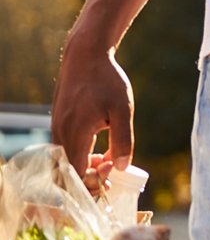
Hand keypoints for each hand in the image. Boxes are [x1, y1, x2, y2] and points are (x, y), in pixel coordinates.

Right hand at [51, 34, 134, 176]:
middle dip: (89, 179)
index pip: (76, 175)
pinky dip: (80, 154)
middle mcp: (60, 134)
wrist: (86, 56)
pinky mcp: (59, 122)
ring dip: (86, 166)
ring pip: (66, 160)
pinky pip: (66, 148)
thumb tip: (123, 167)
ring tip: (109, 159)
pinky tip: (100, 150)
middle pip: (68, 171)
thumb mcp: (123, 109)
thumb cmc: (106, 80)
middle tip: (112, 174)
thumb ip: (123, 140)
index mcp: (75, 134)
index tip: (111, 180)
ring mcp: (57, 127)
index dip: (92, 184)